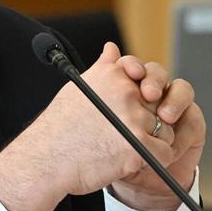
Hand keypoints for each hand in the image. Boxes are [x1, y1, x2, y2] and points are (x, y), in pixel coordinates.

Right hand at [0, 42, 182, 210]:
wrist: (46, 159)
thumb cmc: (58, 128)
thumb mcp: (79, 88)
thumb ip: (103, 68)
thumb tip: (113, 49)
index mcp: (113, 75)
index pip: (146, 76)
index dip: (144, 95)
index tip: (134, 106)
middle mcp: (126, 92)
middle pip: (158, 105)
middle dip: (147, 121)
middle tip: (123, 134)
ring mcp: (134, 118)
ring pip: (165, 130)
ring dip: (152, 142)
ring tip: (124, 149)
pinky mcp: (140, 145)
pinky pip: (166, 152)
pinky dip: (155, 160)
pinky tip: (133, 161)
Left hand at [110, 52, 205, 210]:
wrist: (132, 182)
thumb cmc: (111, 152)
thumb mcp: (98, 124)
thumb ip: (102, 89)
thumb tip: (108, 50)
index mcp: (127, 86)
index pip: (132, 66)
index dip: (133, 66)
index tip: (130, 73)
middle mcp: (151, 93)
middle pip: (157, 73)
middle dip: (154, 80)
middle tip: (148, 94)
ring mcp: (172, 106)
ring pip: (180, 90)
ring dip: (174, 101)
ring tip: (165, 117)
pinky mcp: (190, 124)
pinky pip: (192, 119)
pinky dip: (183, 130)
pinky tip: (172, 145)